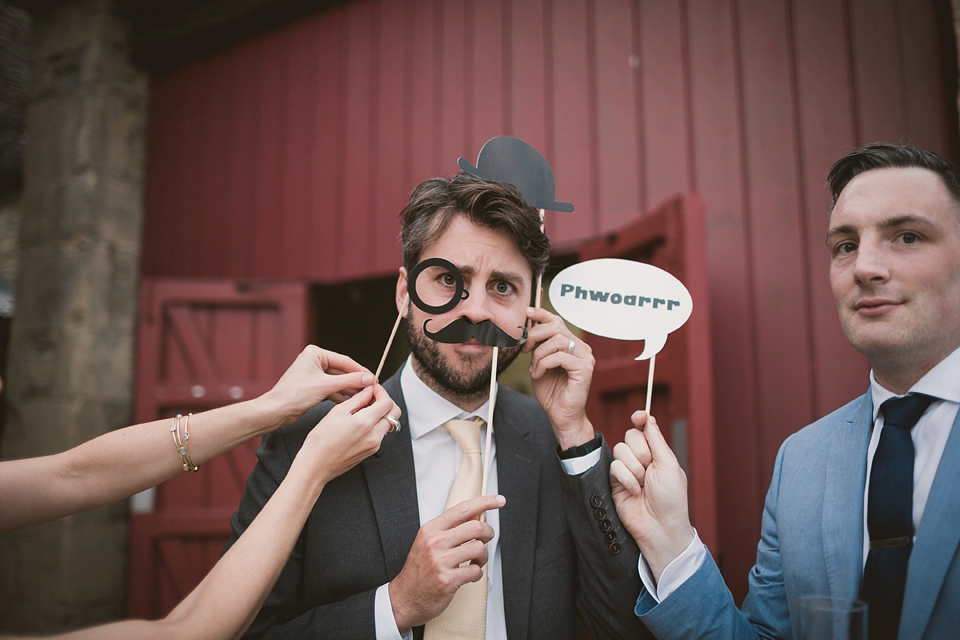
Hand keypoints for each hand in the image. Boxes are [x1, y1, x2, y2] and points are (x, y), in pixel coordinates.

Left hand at [259, 345, 374, 428]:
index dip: (360, 371)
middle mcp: (315, 361)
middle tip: (372, 389)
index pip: (344, 361)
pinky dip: (341, 394)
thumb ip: (349, 381)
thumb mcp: (326, 386)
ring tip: (365, 396)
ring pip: (338, 381)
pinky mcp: (313, 386)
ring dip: (350, 389)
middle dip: (356, 381)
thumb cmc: (295, 394)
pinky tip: (352, 401)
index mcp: (315, 353)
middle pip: (342, 371)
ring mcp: (314, 374)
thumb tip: (369, 379)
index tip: (374, 379)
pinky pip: (332, 388)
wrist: (276, 410)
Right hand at [294, 384, 399, 485]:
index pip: (387, 402)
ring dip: (382, 413)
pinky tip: (361, 421)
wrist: (316, 466)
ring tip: (364, 409)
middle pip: (395, 413)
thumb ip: (357, 399)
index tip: (373, 388)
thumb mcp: (337, 413)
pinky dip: (376, 423)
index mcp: (365, 423)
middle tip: (373, 397)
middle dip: (386, 401)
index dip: (381, 392)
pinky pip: (381, 433)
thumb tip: (369, 390)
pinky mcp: (371, 451)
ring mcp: (374, 445)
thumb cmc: (321, 440)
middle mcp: (374, 435)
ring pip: (388, 423)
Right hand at [389, 494, 505, 629]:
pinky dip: (477, 574)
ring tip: (476, 561)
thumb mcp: (428, 542)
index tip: (499, 500)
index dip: (485, 502)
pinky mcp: (447, 580)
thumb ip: (450, 528)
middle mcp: (434, 542)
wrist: (405, 599)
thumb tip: (476, 516)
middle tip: (486, 539)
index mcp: (430, 529)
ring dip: (483, 556)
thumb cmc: (419, 570)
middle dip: (488, 533)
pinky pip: (476, 571)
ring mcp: (440, 561)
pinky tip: (469, 574)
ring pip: (479, 548)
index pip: (463, 509)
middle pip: (476, 527)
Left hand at [523, 307, 594, 448]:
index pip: (557, 321)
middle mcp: (582, 348)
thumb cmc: (551, 391)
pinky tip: (538, 375)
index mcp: (572, 345)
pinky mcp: (585, 369)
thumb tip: (526, 327)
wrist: (561, 416)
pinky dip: (544, 364)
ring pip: (558, 340)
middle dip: (535, 335)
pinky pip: (560, 356)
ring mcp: (585, 358)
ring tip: (534, 368)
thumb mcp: (539, 363)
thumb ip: (536, 346)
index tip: (526, 312)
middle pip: (557, 327)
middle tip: (524, 349)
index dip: (541, 313)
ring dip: (539, 354)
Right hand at [609, 411, 693, 581]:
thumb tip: (649, 418)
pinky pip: (614, 467)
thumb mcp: (669, 465)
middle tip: (650, 468)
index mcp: (657, 453)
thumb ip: (656, 440)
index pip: (644, 429)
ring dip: (634, 467)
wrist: (659, 526)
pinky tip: (634, 491)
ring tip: (643, 484)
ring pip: (620, 450)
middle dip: (641, 451)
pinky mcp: (615, 481)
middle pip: (630, 435)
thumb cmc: (671, 498)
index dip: (640, 419)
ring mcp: (627, 470)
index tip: (638, 416)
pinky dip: (626, 478)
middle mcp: (641, 459)